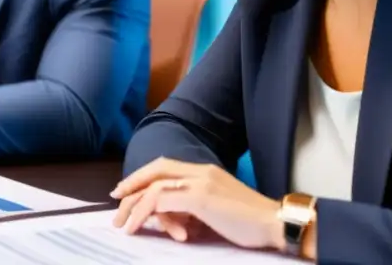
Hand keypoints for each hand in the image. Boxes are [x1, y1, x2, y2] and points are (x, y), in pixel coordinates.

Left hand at [111, 158, 283, 250]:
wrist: (276, 223)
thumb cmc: (251, 223)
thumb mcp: (217, 211)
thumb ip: (195, 210)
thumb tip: (172, 221)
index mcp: (205, 171)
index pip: (166, 166)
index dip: (144, 176)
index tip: (127, 190)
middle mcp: (200, 171)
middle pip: (156, 170)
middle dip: (132, 183)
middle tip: (116, 199)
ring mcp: (200, 182)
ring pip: (155, 186)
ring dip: (135, 204)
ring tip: (123, 223)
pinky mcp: (200, 197)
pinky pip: (162, 201)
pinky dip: (146, 212)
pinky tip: (138, 225)